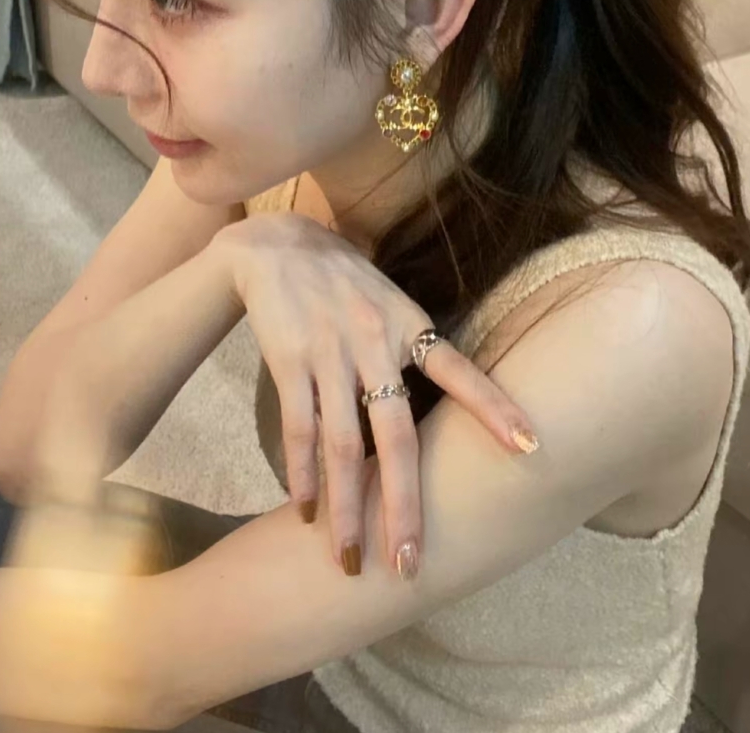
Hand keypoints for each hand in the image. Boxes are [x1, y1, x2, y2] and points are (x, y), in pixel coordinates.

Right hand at [212, 213, 538, 578]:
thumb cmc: (343, 280)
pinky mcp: (289, 359)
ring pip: (341, 444)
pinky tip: (306, 509)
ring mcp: (330, 352)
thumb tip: (454, 404)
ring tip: (352, 558)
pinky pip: (298, 427)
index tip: (531, 447)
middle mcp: (374, 340)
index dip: (495, 408)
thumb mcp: (390, 300)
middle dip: (404, 504)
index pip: (459, 371)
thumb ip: (415, 347)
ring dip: (347, 507)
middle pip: (396, 434)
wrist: (275, 244)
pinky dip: (301, 473)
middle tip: (412, 562)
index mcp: (408, 324)